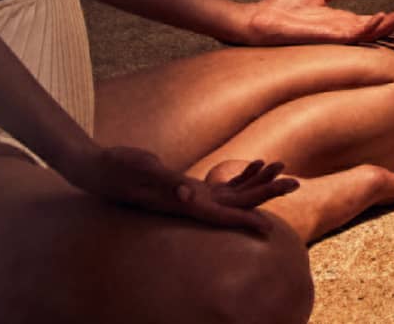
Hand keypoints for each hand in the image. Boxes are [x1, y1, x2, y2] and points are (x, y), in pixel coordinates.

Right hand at [67, 146, 296, 233]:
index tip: (270, 228)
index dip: (245, 221)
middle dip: (265, 195)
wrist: (98, 170)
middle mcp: (190, 204)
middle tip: (295, 182)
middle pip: (235, 205)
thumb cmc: (118, 168)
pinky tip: (257, 165)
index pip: (220, 217)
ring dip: (259, 184)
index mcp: (182, 204)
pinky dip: (241, 176)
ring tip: (285, 169)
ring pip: (232, 195)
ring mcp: (190, 196)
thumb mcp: (142, 170)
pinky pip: (221, 185)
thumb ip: (164, 182)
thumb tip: (187, 194)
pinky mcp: (186, 186)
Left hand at [231, 0, 393, 46]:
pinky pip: (352, 36)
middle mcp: (344, 33)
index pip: (378, 22)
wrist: (255, 22)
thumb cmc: (281, 10)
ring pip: (373, 33)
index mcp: (344, 23)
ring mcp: (336, 37)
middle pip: (382, 28)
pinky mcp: (325, 38)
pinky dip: (368, 27)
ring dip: (393, 22)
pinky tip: (381, 16)